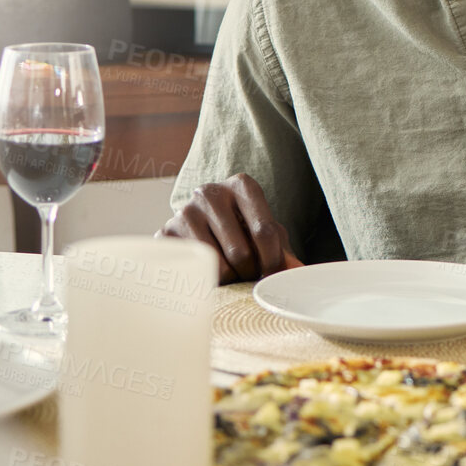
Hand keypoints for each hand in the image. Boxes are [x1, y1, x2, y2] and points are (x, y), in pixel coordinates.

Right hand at [158, 173, 302, 284]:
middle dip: (249, 272)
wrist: (199, 229)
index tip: (271, 274)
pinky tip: (207, 272)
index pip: (265, 232)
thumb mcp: (265, 235)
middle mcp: (210, 192)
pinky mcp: (165, 233)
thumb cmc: (242, 231)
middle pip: (240, 252)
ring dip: (228, 278)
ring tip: (230, 271)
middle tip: (248, 274)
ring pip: (216, 264)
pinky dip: (204, 279)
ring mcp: (184, 211)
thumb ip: (283, 252)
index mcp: (242, 185)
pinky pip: (192, 269)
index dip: (272, 261)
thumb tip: (300, 272)